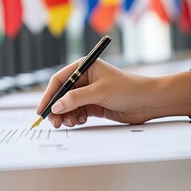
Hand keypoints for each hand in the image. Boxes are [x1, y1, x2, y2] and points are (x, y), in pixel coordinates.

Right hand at [37, 59, 190, 127]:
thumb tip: (56, 107)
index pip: (59, 80)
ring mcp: (89, 92)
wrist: (148, 101)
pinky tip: (81, 120)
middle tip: (55, 122)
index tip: (42, 110)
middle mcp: (84, 79)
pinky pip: (77, 112)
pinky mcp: (94, 104)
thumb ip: (75, 99)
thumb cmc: (126, 89)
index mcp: (84, 67)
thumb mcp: (98, 92)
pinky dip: (76, 117)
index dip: (49, 95)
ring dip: (67, 115)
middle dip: (57, 109)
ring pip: (69, 105)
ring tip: (72, 122)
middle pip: (62, 95)